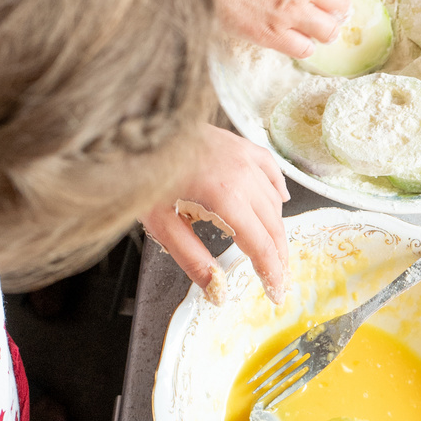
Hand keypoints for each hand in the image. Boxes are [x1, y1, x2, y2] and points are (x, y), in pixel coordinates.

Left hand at [141, 123, 290, 303]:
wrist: (141, 126)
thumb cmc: (144, 171)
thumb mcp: (162, 224)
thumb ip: (193, 259)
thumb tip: (217, 291)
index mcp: (225, 196)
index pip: (260, 244)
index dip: (272, 273)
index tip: (277, 294)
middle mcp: (243, 175)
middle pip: (274, 225)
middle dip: (279, 256)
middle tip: (280, 280)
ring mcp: (243, 156)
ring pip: (273, 200)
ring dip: (277, 228)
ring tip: (275, 251)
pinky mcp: (239, 144)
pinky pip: (269, 169)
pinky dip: (277, 189)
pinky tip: (279, 201)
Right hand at [187, 0, 347, 58]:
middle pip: (341, 3)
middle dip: (332, 5)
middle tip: (322, 7)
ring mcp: (290, 12)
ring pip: (329, 30)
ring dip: (324, 29)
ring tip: (315, 28)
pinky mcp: (271, 35)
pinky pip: (304, 49)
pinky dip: (303, 46)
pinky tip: (295, 40)